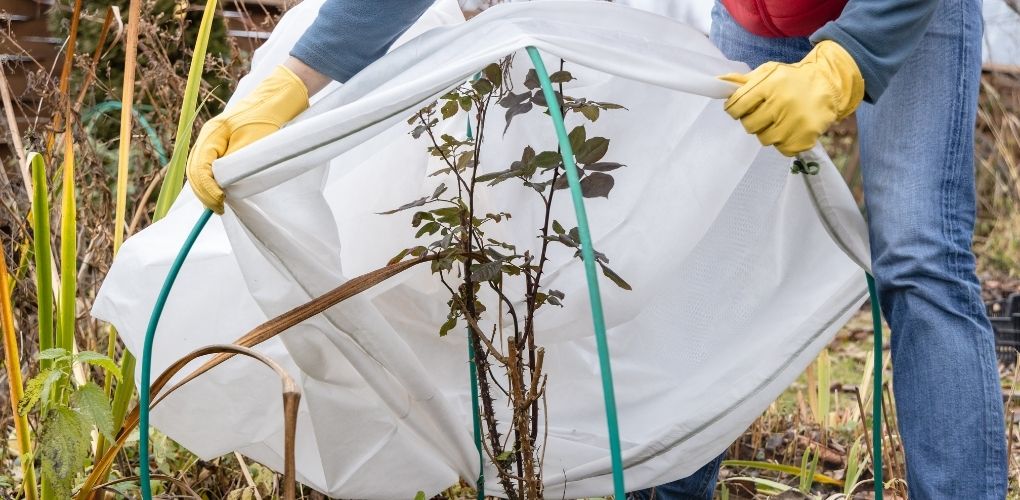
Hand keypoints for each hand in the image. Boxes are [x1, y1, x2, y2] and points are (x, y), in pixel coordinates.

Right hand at [186, 65, 309, 212]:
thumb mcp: (252, 142)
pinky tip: (219, 192)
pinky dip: (211, 181)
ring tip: (217, 204)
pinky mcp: (221, 144)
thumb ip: (235, 162)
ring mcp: (212, 140)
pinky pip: (208, 166)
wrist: (275, 100)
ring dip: (206, 188)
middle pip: (195, 170)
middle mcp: (207, 137)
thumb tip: (222, 185)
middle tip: (219, 208)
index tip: (221, 201)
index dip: (208, 188)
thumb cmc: (266, 119)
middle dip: (204, 192)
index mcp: (212, 134)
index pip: (199, 167)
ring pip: (199, 169)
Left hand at [719, 40, 864, 156]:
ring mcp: (795, 120)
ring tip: (779, 120)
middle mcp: (782, 102)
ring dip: (768, 132)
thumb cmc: (792, 79)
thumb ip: (743, 80)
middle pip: (749, 125)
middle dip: (752, 120)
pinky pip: (783, 149)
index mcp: (769, 84)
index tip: (740, 109)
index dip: (735, 109)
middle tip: (764, 114)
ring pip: (765, 139)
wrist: (828, 83)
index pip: (737, 106)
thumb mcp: (768, 72)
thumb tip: (719, 82)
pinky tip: (791, 129)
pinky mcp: (806, 135)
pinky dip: (784, 142)